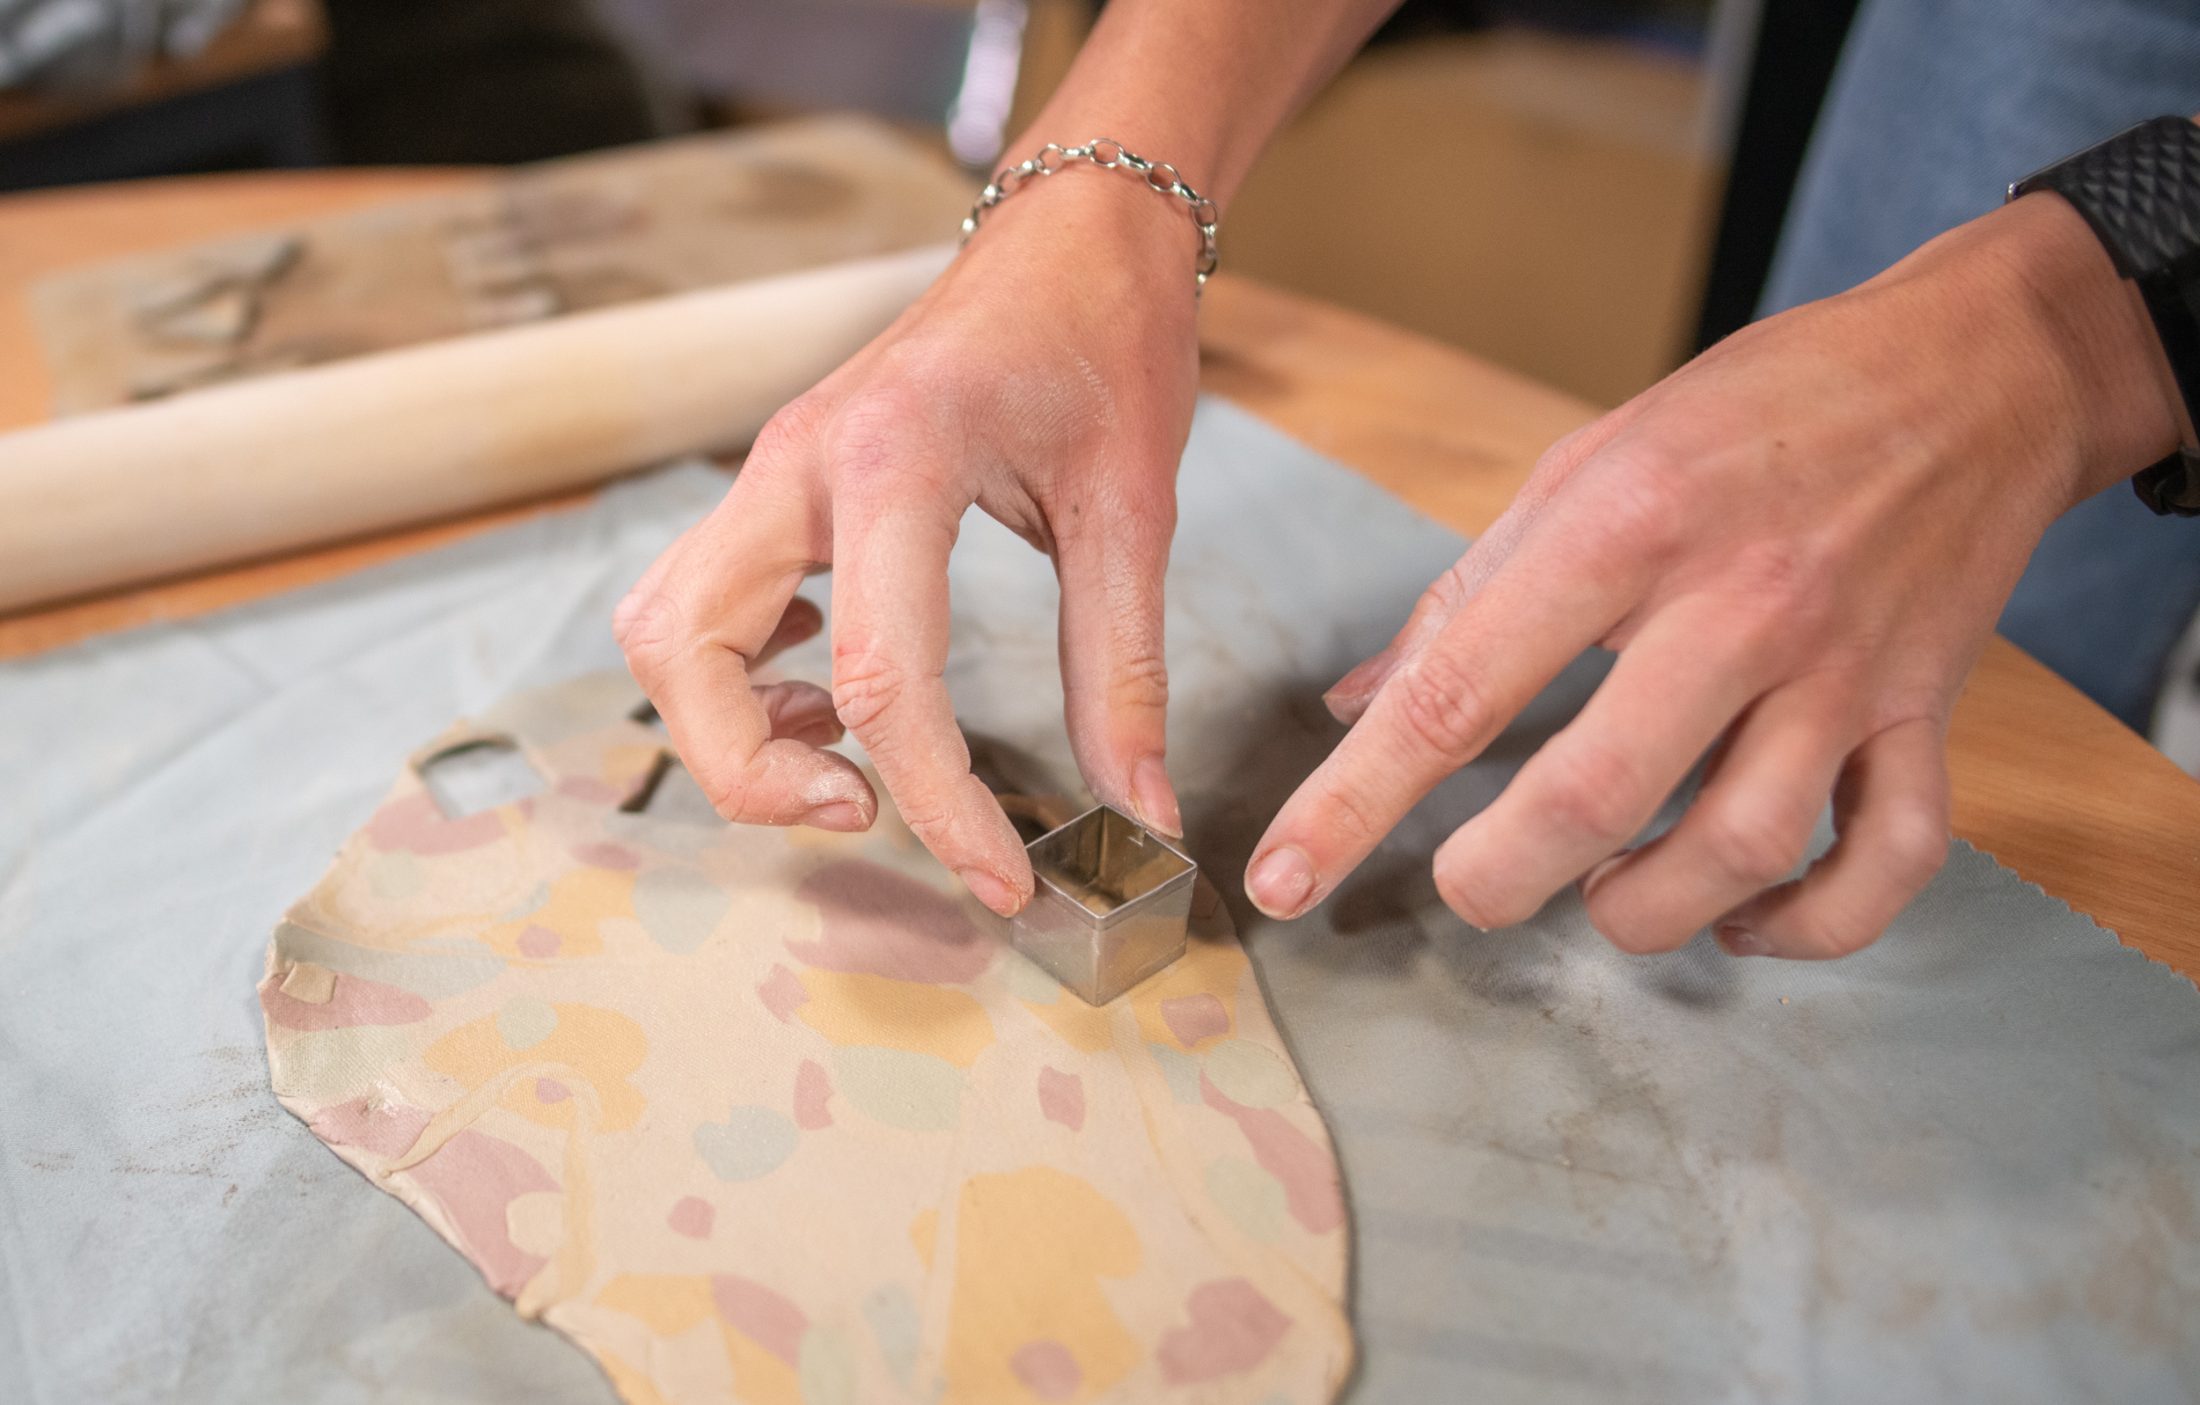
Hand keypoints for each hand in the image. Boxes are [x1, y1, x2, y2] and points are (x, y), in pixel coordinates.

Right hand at [616, 171, 1201, 914]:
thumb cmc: (1106, 343)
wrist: (1073, 236)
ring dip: (725, 724)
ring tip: (846, 763)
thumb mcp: (1133, 508)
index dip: (938, 807)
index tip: (1002, 880)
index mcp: (893, 459)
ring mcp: (771, 469)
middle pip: (682, 650)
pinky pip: (698, 601)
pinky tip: (836, 691)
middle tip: (864, 811)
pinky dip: (737, 676)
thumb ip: (1126, 670)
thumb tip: (1142, 810)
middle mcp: (797, 461)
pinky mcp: (777, 485)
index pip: (884, 677)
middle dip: (751, 770)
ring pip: (662, 627)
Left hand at [1245, 193, 2181, 958]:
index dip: (1355, 802)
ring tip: (1602, 895)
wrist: (1974, 369)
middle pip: (1592, 798)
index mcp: (1624, 526)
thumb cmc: (1756, 412)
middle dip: (1498, 880)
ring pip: (1740, 850)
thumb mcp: (1588, 461)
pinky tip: (1742, 919)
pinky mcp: (1926, 714)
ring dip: (1647, 912)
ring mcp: (1842, 669)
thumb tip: (1353, 707)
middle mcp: (1736, 605)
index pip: (1458, 691)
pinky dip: (1811, 926)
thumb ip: (1466, 595)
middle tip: (1470, 886)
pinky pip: (1886, 863)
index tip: (1283, 879)